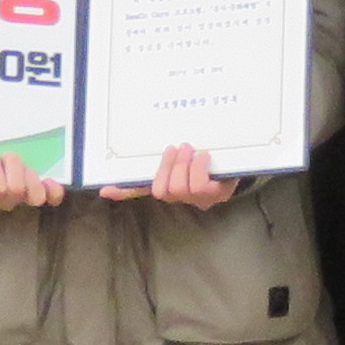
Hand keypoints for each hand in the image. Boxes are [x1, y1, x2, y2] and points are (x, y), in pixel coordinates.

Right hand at [102, 141, 233, 209]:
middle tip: (177, 148)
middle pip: (163, 190)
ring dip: (184, 166)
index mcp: (168, 184)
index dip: (123, 191)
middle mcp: (179, 197)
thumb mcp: (187, 153)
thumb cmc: (206, 158)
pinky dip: (199, 169)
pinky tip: (204, 157)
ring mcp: (197, 199)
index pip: (139, 191)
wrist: (238, 161)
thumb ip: (169, 151)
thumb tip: (141, 145)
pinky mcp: (214, 196)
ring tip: (191, 149)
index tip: (105, 188)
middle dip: (169, 168)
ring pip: (180, 189)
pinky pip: (200, 187)